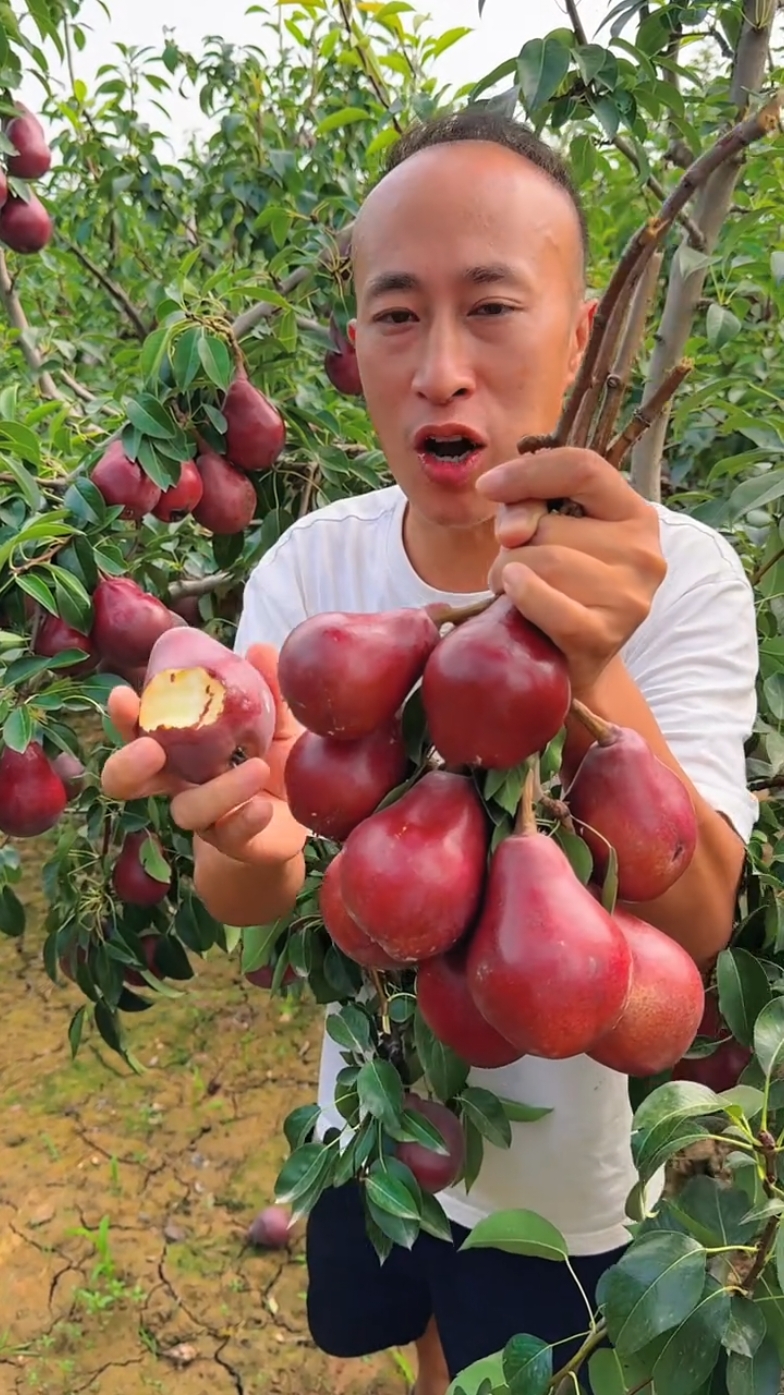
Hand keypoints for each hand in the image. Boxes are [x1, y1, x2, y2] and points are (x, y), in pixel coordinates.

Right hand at [100, 643, 306, 866]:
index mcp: (180, 749)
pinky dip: (243, 821)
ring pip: (187, 811)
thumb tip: (259, 649)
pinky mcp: (234, 843)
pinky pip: (229, 837)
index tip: (123, 695)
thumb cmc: (276, 760)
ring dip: (219, 790)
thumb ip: (267, 690)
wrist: (299, 819)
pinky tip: (262, 808)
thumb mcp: (276, 721)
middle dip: (127, 766)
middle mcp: (181, 784)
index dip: (124, 718)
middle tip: (150, 749)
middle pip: (127, 783)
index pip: (140, 731)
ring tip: (258, 766)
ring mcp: (204, 818)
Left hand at [475, 447, 666, 696]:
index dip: (529, 472)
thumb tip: (514, 529)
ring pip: (542, 560)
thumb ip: (529, 509)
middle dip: (513, 544)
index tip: (488, 487)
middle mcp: (643, 552)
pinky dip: (519, 594)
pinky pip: (545, 601)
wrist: (575, 663)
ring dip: (508, 573)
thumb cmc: (558, 587)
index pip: (584, 468)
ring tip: (515, 590)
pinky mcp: (605, 635)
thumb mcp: (548, 534)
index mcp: (635, 514)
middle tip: (515, 568)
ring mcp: (629, 596)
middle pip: (550, 524)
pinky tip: (512, 595)